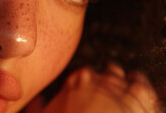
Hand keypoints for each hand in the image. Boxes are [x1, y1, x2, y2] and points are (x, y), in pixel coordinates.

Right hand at [25, 64, 159, 112]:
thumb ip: (37, 105)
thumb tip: (36, 101)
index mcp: (74, 81)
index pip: (80, 74)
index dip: (82, 82)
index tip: (81, 88)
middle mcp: (97, 79)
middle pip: (101, 72)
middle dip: (102, 80)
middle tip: (100, 91)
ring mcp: (119, 86)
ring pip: (121, 75)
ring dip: (121, 79)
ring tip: (121, 85)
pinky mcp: (139, 96)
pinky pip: (142, 84)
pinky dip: (140, 83)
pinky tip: (138, 84)